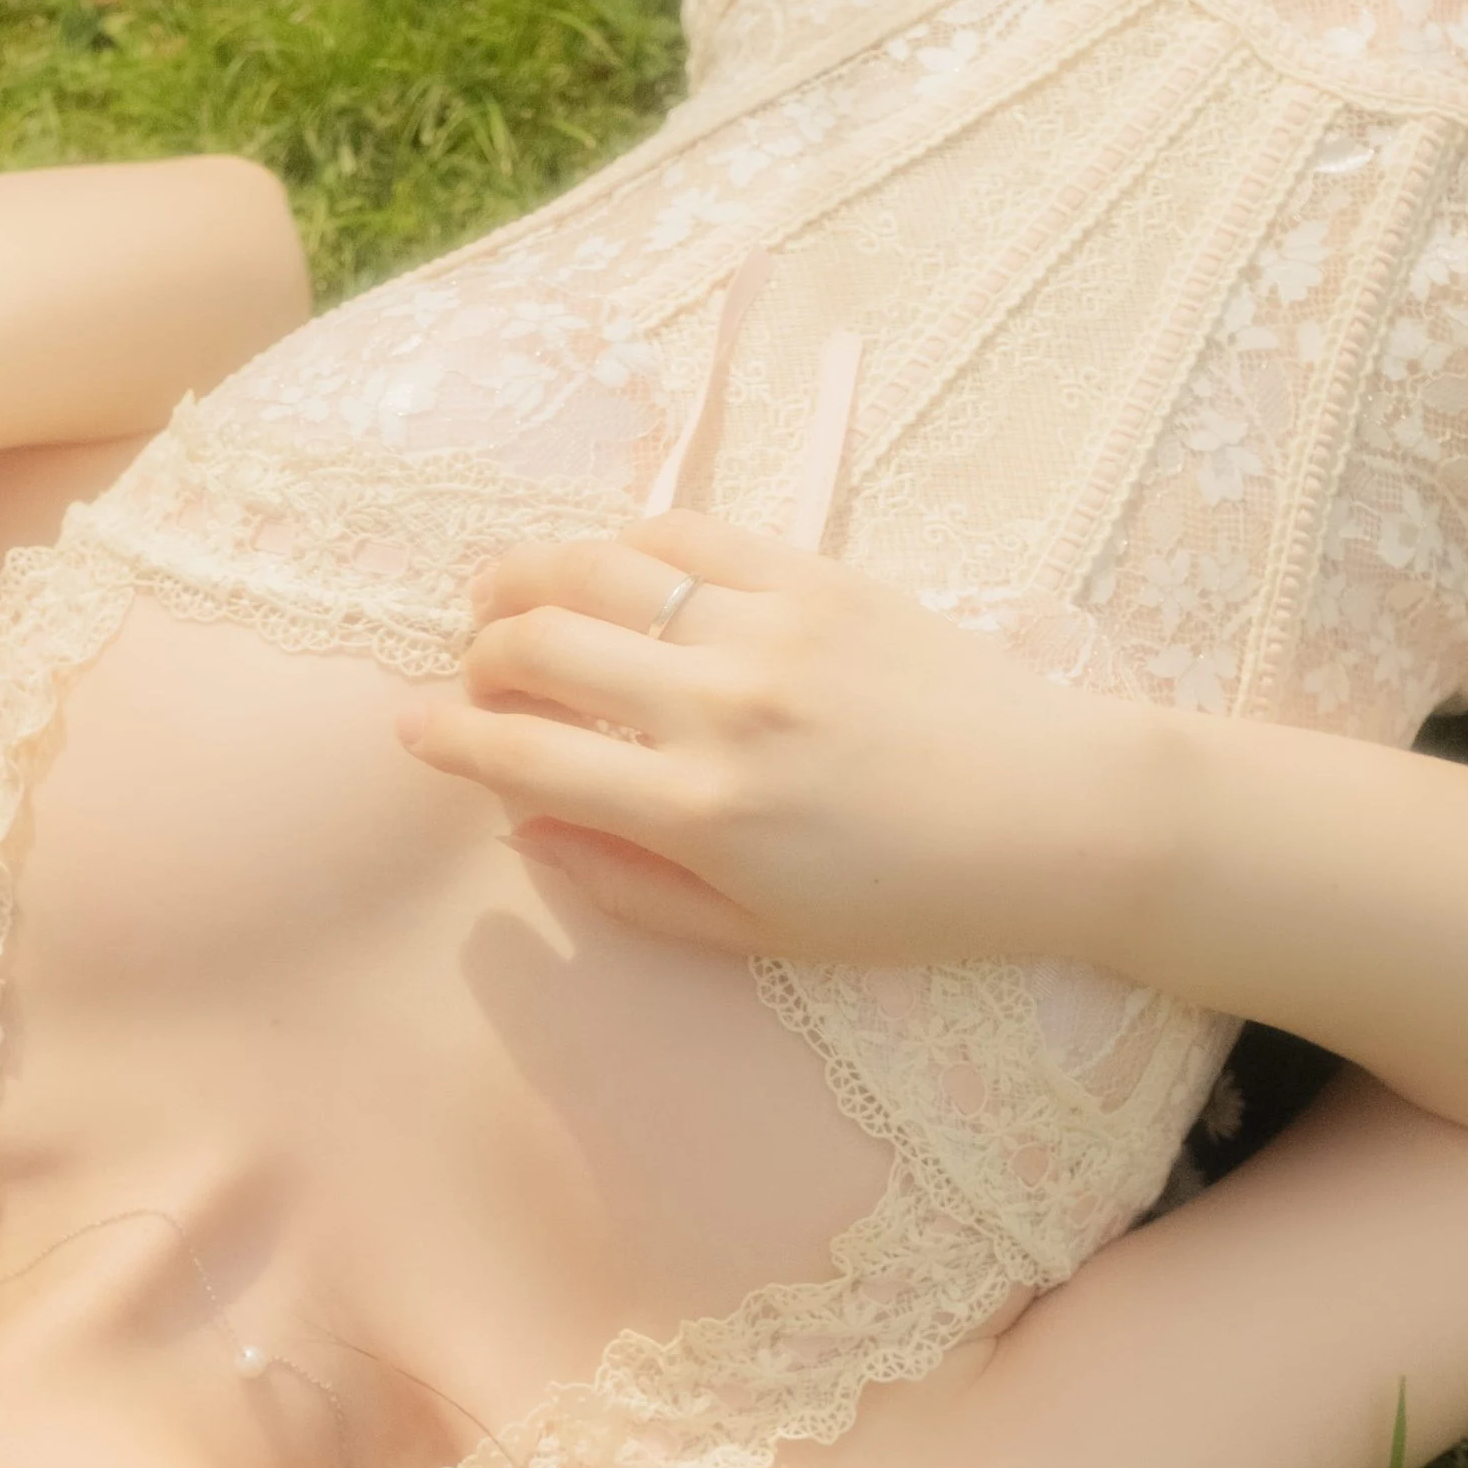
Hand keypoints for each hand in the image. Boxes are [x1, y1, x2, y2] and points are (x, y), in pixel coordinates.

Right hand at [396, 510, 1162, 967]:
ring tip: (504, 596)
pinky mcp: (821, 576)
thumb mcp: (756, 935)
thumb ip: (626, 887)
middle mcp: (718, 707)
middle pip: (542, 642)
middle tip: (471, 672)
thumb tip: (526, 826)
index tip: (410, 730)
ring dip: (528, 575)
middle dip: (479, 652)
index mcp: (696, 812)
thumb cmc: (907, 901)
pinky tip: (609, 566)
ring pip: (602, 566)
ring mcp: (770, 629)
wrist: (1057, 817)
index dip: (446, 738)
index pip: (522, 754)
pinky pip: (691, 533)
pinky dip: (627, 542)